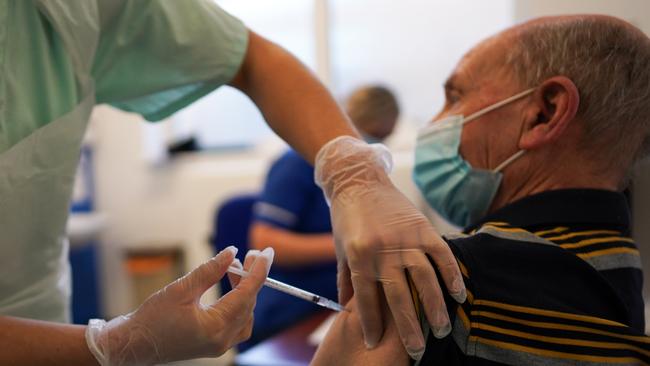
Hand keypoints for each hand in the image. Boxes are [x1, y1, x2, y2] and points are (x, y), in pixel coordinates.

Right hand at [85, 246, 273, 365]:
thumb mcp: (181, 289)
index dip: (259, 271)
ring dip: (245, 290)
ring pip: (246, 314)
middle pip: (248, 303)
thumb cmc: (152, 319)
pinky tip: (232, 288)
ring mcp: (220, 345)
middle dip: (251, 277)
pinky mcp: (215, 344)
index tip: (266, 252)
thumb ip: (210, 270)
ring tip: (236, 269)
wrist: (134, 344)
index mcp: (215, 327)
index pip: (247, 293)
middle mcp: (222, 340)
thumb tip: (232, 253)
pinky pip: (238, 323)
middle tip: (249, 255)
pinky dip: (239, 304)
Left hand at [315, 136, 465, 360]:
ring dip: (435, 307)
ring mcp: (405, 238)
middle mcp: (383, 249)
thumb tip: (346, 312)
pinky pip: (441, 255)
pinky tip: (458, 294)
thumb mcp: (341, 250)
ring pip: (425, 279)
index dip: (371, 324)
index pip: (366, 299)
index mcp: (359, 256)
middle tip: (418, 350)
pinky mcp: (423, 227)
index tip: (376, 344)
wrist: (359, 180)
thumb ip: (347, 281)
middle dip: (409, 328)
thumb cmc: (346, 218)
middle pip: (399, 297)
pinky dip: (452, 274)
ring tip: (442, 329)